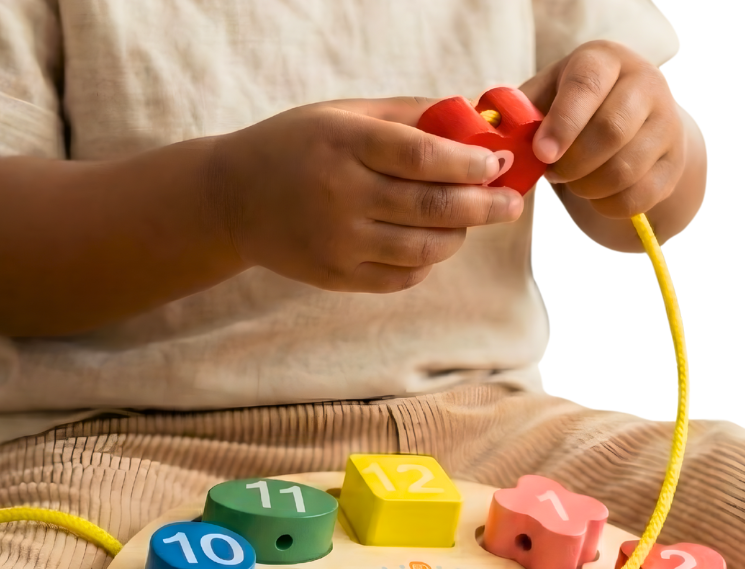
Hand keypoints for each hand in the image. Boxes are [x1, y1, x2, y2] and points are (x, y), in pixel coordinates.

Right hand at [213, 98, 524, 292]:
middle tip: (512, 204)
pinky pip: (403, 277)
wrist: (233, 199)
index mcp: (344, 144)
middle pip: (433, 208)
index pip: (423, 156)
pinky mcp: (337, 277)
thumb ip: (405, 118)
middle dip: (484, 207)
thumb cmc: (298, 147)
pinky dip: (427, 263)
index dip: (469, 163)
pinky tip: (430, 244)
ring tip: (467, 221)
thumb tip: (473, 123)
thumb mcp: (342, 115)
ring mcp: (339, 242)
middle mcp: (341, 195)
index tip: (498, 164)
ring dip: (458, 237)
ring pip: (424, 249)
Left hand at [521, 41, 704, 245]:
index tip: (543, 154)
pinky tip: (597, 197)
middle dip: (574, 164)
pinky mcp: (675, 163)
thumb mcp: (546, 98)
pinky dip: (609, 206)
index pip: (587, 85)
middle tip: (554, 172)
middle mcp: (645, 83)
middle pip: (612, 131)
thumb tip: (484, 129)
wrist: (634, 125)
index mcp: (605, 61)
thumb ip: (519, 114)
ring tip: (575, 184)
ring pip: (626, 169)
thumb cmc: (575, 111)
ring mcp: (667, 123)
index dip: (563, 123)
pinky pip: (639, 198)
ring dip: (589, 188)